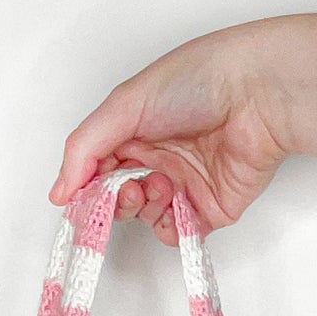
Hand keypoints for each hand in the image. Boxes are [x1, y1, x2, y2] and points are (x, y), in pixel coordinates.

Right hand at [49, 21, 290, 244]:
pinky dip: (168, 227)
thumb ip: (85, 149)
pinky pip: (175, 234)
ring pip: (144, 218)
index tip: (81, 194)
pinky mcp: (208, 209)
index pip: (95, 170)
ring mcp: (181, 184)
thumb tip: (58, 192)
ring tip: (162, 183)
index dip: (86, 186)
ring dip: (144, 207)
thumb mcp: (125, 106)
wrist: (258, 95)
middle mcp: (156, 156)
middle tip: (129, 188)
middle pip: (117, 198)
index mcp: (133, 129)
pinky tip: (175, 203)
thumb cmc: (198, 81)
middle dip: (115, 200)